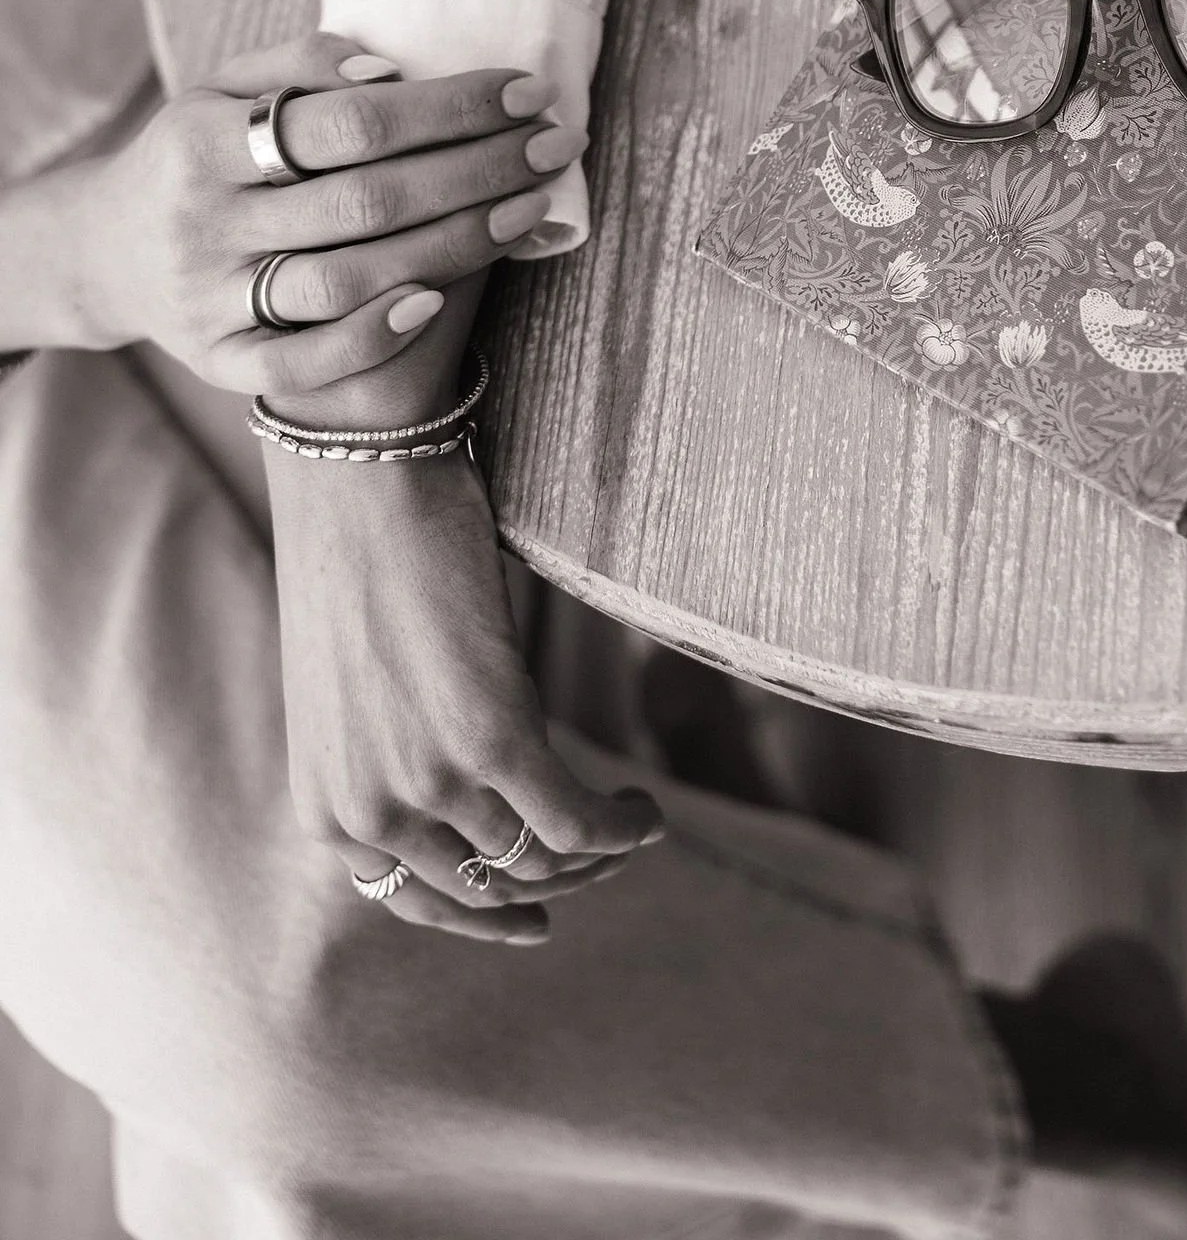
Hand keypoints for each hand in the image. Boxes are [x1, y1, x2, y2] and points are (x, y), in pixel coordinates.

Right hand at [62, 29, 582, 396]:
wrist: (104, 254)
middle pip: (364, 199)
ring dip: (453, 244)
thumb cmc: (198, 155)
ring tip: (529, 206)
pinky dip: (373, 332)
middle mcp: (201, 223)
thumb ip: (300, 63)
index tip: (524, 92)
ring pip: (346, 278)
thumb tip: (390, 71)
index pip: (348, 121)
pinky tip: (440, 296)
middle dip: (475, 169)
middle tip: (553, 144)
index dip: (447, 107)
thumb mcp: (224, 88)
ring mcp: (208, 299)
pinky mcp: (218, 361)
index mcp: (202, 140)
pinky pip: (301, 362)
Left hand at [268, 437, 662, 943]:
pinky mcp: (489, 737)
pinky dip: (622, 824)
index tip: (538, 921)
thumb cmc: (358, 558)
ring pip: (540, 858)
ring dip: (601, 850)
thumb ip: (392, 755)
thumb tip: (465, 786)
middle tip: (609, 848)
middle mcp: (369, 815)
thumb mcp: (357, 692)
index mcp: (326, 813)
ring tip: (636, 821)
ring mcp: (426, 782)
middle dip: (561, 881)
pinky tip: (647, 808)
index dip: (489, 918)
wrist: (360, 476)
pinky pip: (574, 818)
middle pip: (492, 886)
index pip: (419, 903)